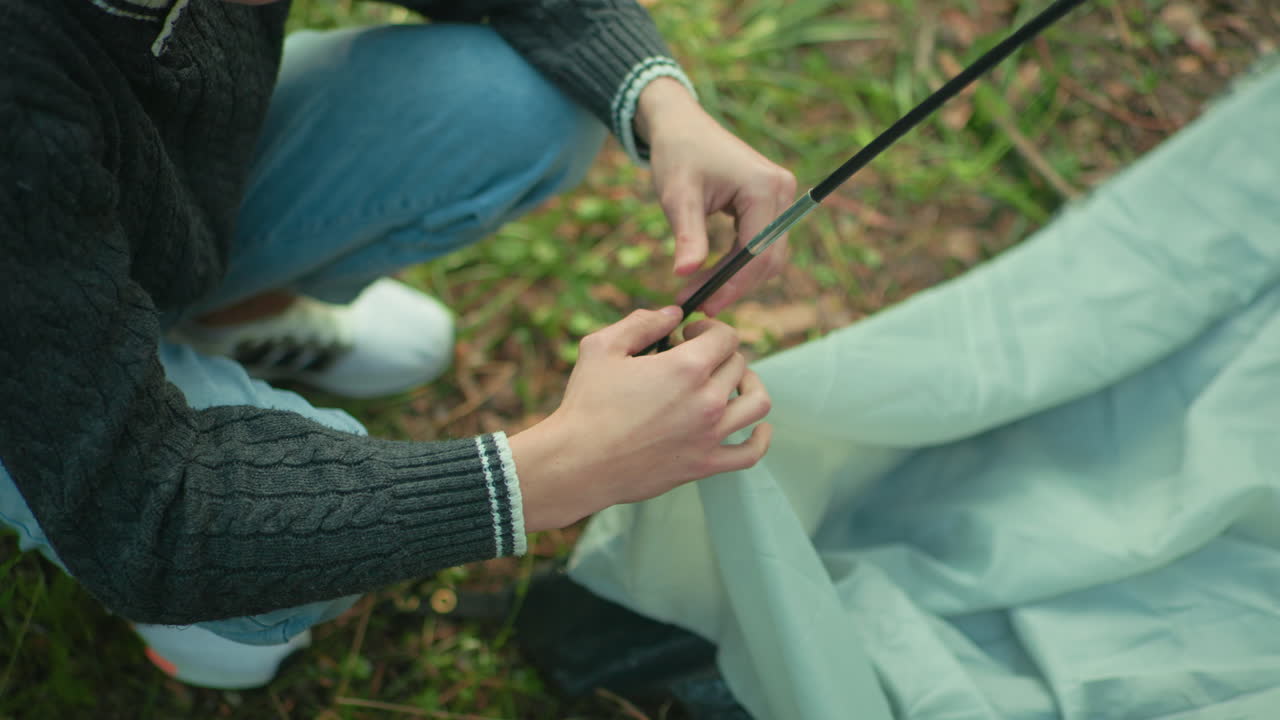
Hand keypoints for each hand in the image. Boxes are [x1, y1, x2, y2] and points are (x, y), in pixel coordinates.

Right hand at [510, 307, 772, 531]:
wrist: (578, 462)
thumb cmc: (586, 403)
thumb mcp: (603, 347)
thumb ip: (642, 322)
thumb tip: (674, 314)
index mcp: (686, 367)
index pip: (725, 336)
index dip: (709, 330)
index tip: (689, 336)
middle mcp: (707, 399)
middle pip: (738, 364)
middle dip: (718, 355)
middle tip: (692, 361)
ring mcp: (710, 435)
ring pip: (757, 401)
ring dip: (748, 385)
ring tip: (728, 384)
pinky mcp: (705, 465)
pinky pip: (751, 452)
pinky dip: (761, 438)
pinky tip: (755, 427)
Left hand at [635, 78, 796, 315]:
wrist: (681, 126)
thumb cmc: (678, 155)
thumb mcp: (678, 197)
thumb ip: (687, 236)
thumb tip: (684, 275)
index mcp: (763, 187)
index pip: (758, 252)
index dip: (732, 284)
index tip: (702, 304)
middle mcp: (782, 191)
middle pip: (769, 258)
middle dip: (734, 285)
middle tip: (698, 303)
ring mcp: (780, 196)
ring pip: (768, 255)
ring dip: (737, 278)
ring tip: (700, 291)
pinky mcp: (771, 202)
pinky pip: (762, 244)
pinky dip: (739, 263)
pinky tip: (711, 275)